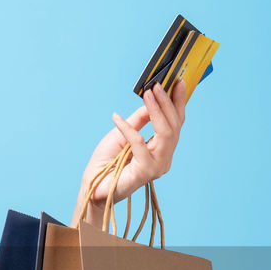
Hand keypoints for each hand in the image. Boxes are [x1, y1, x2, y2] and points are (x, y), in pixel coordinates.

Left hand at [80, 78, 185, 207]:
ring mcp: (158, 166)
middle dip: (167, 103)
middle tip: (158, 85)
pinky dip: (128, 128)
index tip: (177, 82)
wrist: (92, 188)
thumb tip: (152, 100)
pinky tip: (116, 118)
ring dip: (156, 110)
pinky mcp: (146, 171)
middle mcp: (164, 159)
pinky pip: (140, 143)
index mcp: (161, 150)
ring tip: (148, 94)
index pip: (176, 123)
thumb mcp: (122, 135)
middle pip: (174, 126)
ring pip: (166, 132)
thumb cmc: (106, 163)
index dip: (178, 103)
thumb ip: (139, 121)